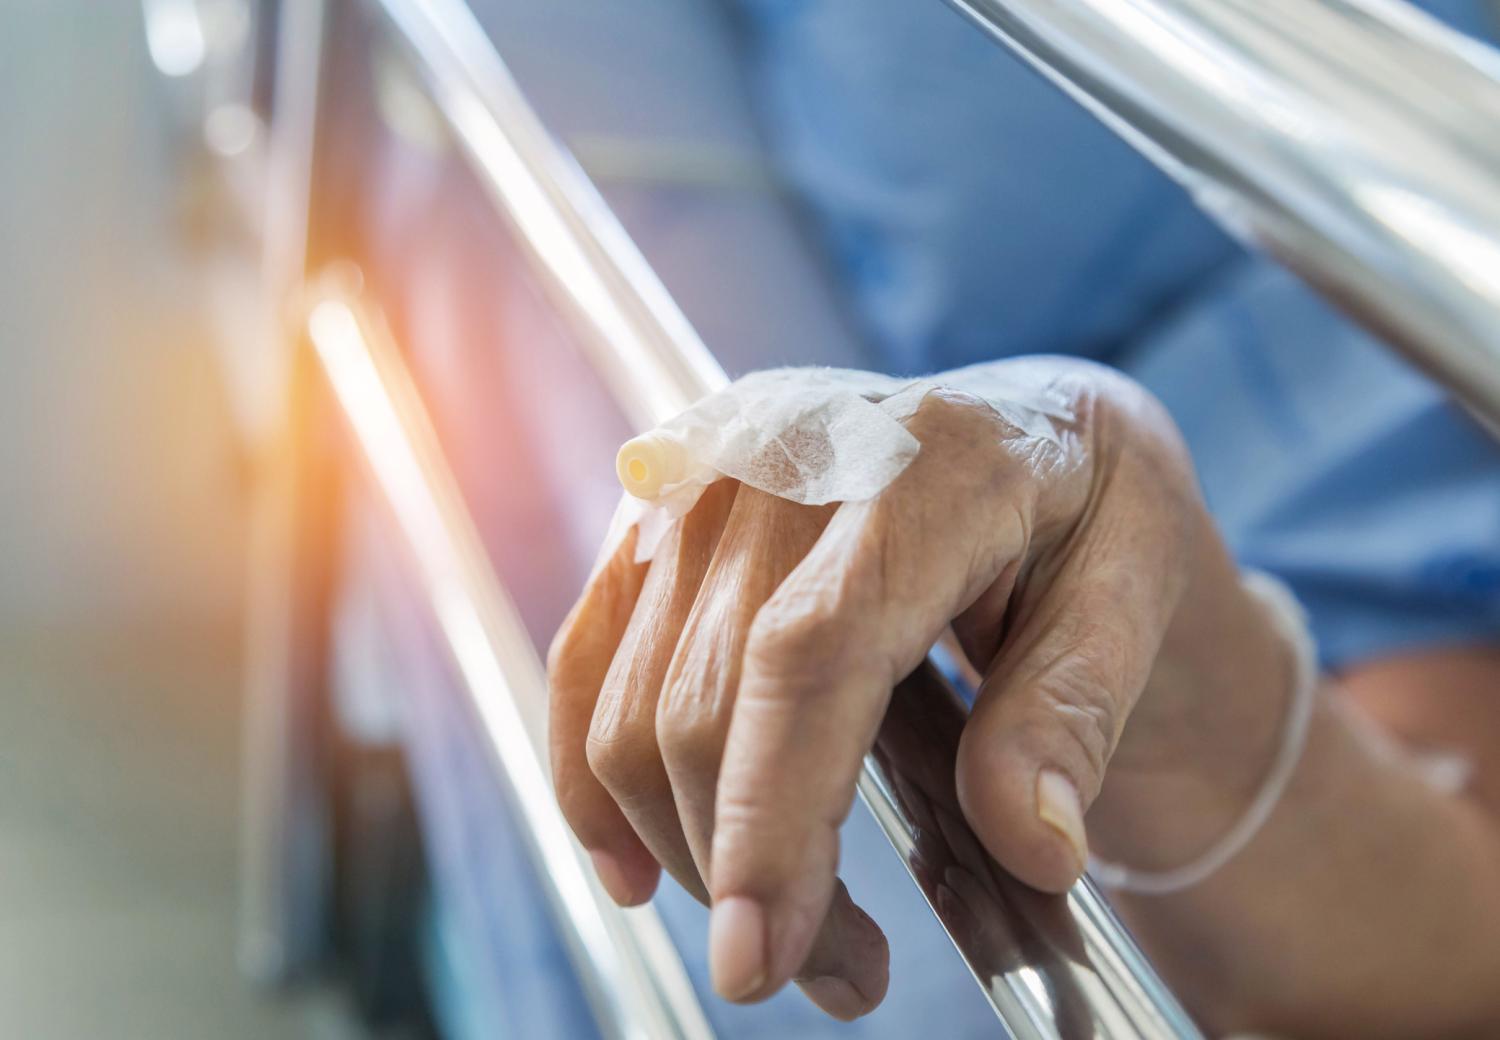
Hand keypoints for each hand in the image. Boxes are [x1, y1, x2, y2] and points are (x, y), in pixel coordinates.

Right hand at [548, 358, 1263, 1017]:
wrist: (1030, 425)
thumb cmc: (1093, 506)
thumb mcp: (1137, 587)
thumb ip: (1075, 708)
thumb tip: (1032, 846)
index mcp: (927, 459)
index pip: (811, 651)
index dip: (773, 814)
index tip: (766, 956)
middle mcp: (787, 448)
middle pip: (706, 698)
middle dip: (751, 874)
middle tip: (846, 979)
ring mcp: (709, 476)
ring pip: (633, 704)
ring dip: (690, 850)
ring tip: (798, 931)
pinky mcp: (661, 513)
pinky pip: (585, 660)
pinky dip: (595, 779)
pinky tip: (637, 867)